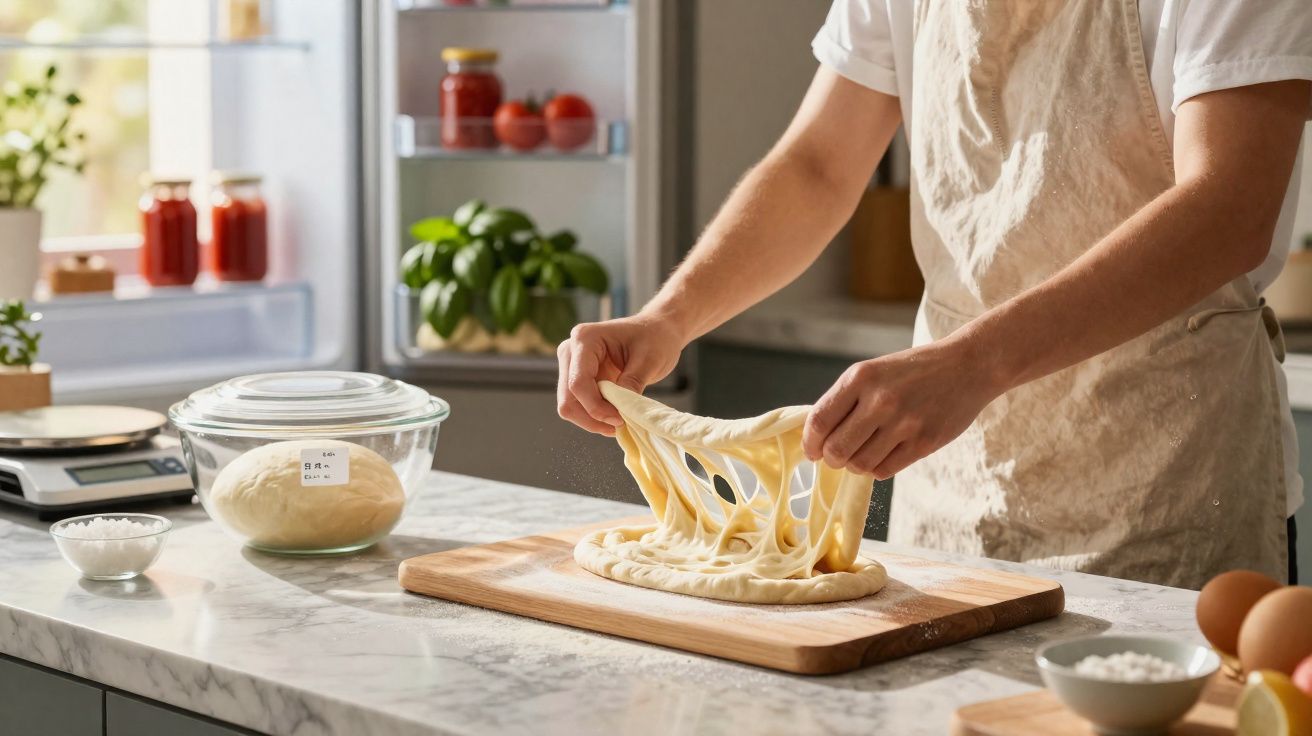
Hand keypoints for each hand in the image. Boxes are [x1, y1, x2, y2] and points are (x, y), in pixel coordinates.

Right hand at [556, 313, 685, 435]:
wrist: (657, 330)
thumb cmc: (655, 338)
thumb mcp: (649, 360)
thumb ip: (631, 384)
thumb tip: (618, 412)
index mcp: (585, 338)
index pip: (578, 382)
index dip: (596, 407)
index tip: (620, 419)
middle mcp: (570, 351)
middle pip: (568, 398)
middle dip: (592, 417)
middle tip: (620, 424)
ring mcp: (571, 365)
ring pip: (569, 406)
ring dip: (592, 420)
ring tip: (619, 421)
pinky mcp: (578, 378)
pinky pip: (578, 406)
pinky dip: (594, 416)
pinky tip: (615, 415)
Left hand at [802, 338, 1002, 479]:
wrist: (968, 366)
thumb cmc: (914, 370)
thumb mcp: (873, 371)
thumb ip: (846, 400)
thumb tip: (817, 436)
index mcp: (860, 377)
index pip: (819, 421)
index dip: (810, 442)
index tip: (812, 450)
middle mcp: (880, 400)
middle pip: (836, 449)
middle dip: (831, 458)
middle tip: (837, 456)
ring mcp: (903, 423)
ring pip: (860, 464)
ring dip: (855, 465)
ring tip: (863, 453)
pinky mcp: (923, 442)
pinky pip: (884, 470)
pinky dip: (877, 468)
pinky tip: (884, 454)